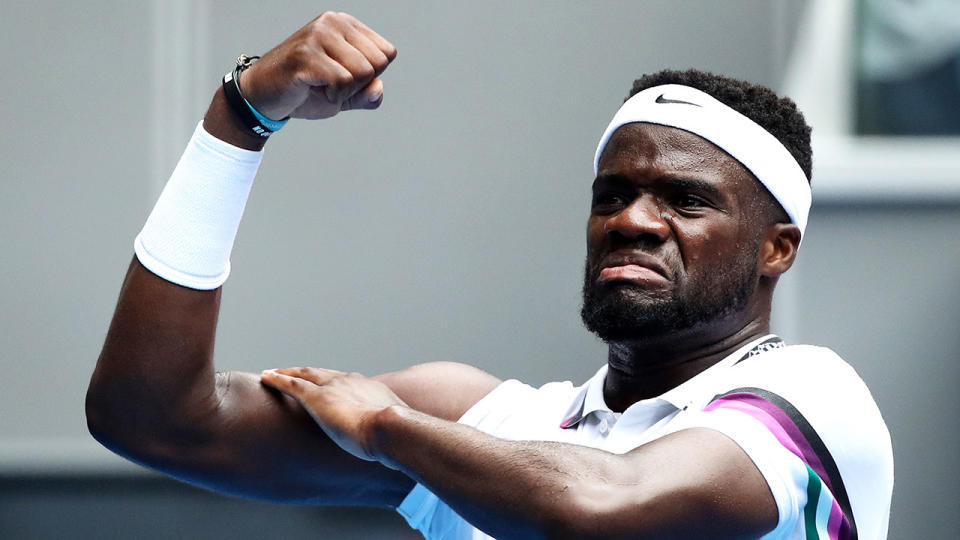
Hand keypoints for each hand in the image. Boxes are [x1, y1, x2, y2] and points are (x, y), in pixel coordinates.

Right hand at [240, 12, 397, 120]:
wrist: (262, 96)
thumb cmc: (305, 91)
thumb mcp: (345, 94)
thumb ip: (368, 94)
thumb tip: (377, 88)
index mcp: (345, 24)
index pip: (387, 53)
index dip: (371, 77)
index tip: (343, 78)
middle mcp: (332, 23)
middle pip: (377, 63)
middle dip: (359, 86)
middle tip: (330, 85)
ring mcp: (317, 36)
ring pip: (362, 73)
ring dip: (345, 93)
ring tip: (321, 87)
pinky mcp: (305, 55)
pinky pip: (343, 82)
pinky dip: (333, 97)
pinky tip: (313, 90)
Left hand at [259, 367, 407, 463]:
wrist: (389, 429)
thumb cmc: (395, 435)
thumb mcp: (394, 430)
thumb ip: (388, 432)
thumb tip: (394, 445)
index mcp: (367, 388)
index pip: (345, 382)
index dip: (333, 382)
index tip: (326, 385)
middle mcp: (349, 381)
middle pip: (321, 374)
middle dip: (307, 373)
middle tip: (294, 373)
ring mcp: (331, 388)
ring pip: (303, 374)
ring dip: (288, 372)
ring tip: (274, 373)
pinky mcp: (316, 398)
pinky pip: (291, 384)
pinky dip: (277, 379)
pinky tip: (265, 377)